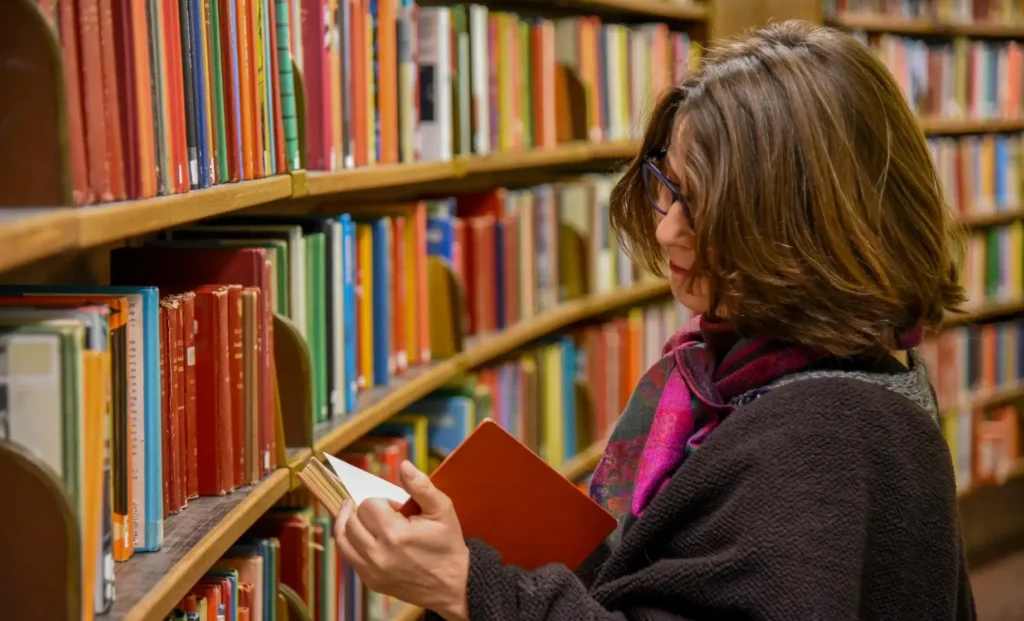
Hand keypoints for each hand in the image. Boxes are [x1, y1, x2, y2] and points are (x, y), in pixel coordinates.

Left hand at [334, 460, 469, 620]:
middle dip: (365, 511)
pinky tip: (363, 535)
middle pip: (352, 520)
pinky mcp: (370, 581)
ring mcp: (372, 570)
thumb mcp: (442, 510)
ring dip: (351, 524)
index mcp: (396, 534)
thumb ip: (421, 486)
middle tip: (383, 513)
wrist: (452, 585)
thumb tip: (404, 466)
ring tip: (363, 518)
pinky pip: (347, 555)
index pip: (368, 505)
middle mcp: (378, 554)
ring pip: (343, 538)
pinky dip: (350, 541)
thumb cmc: (447, 545)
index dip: (381, 501)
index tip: (396, 508)